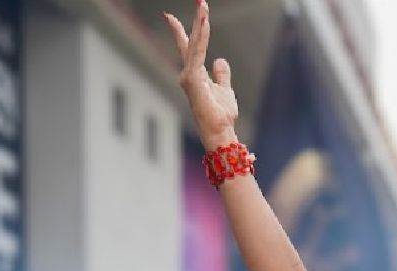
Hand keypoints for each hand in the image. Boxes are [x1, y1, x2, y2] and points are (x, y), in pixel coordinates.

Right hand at [165, 2, 239, 149]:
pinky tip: (204, 23)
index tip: (171, 16)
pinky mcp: (192, 78)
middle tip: (201, 1)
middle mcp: (188, 72)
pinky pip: (198, 52)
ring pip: (195, 44)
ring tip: (203, 6)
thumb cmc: (221, 115)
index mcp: (195, 74)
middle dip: (196, 21)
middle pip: (191, 41)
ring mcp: (188, 75)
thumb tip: (220, 60)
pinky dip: (201, 37)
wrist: (220, 131)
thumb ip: (221, 74)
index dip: (183, 31)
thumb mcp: (224, 89)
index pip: (189, 48)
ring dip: (200, 24)